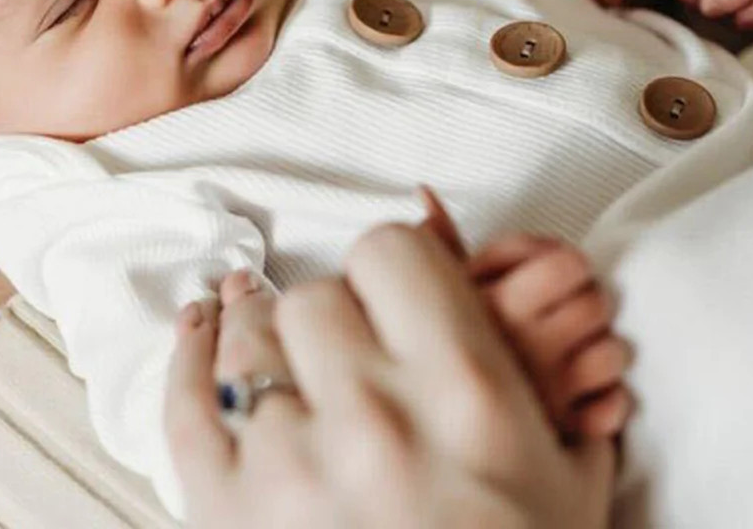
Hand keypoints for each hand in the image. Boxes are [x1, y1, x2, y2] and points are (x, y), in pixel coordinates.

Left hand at [164, 191, 616, 528]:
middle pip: (316, 296)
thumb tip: (487, 286)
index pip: (390, 250)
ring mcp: (292, 467)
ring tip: (285, 345)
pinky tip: (201, 327)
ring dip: (271, 339)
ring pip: (250, 338)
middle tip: (355, 352)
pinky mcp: (229, 512)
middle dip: (338, 316)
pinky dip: (190, 357)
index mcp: (468, 394)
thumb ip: (536, 369)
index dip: (393, 267)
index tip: (394, 290)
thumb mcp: (564, 472)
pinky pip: (188, 403)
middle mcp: (376, 419)